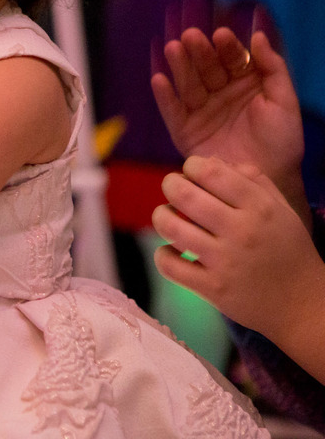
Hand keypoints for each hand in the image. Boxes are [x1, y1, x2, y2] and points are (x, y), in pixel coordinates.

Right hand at [151, 24, 303, 213]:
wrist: (269, 179)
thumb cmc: (281, 141)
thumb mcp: (285, 102)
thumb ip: (274, 68)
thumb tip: (258, 36)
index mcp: (244, 83)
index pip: (233, 59)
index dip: (227, 46)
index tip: (221, 35)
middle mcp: (219, 93)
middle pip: (207, 67)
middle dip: (199, 51)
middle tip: (190, 36)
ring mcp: (200, 111)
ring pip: (188, 84)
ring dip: (179, 66)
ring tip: (172, 48)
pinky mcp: (184, 130)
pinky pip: (172, 111)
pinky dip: (164, 96)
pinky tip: (159, 79)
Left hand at [152, 156, 324, 356]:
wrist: (302, 304)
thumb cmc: (287, 250)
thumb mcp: (280, 209)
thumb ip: (251, 179)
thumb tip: (211, 160)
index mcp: (260, 207)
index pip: (210, 171)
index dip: (192, 166)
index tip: (192, 173)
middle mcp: (242, 231)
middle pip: (182, 193)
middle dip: (170, 185)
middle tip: (174, 191)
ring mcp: (225, 261)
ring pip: (169, 227)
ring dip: (162, 217)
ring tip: (169, 219)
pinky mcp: (212, 289)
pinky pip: (168, 264)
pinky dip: (162, 254)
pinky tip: (173, 251)